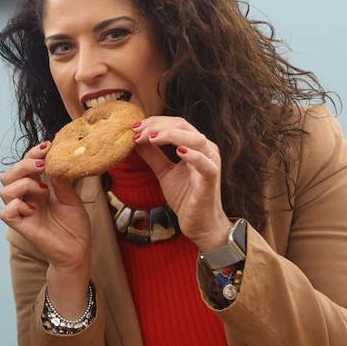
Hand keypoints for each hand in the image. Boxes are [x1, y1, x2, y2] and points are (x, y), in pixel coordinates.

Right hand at [0, 141, 90, 273]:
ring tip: (43, 191)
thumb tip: (55, 157)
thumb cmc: (74, 225)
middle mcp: (26, 197)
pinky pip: (6, 212)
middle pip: (9, 174)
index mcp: (37, 186)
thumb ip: (60, 179)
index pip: (25, 164)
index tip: (47, 147)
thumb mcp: (71, 197)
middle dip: (24, 165)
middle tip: (42, 167)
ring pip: (5, 190)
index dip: (32, 153)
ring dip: (23, 184)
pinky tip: (34, 209)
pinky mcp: (20, 225)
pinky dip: (18, 206)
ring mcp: (21, 211)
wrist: (77, 249)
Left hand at [132, 116, 231, 250]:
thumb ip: (152, 155)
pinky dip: (193, 155)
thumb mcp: (164, 172)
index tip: (135, 127)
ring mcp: (211, 162)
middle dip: (158, 125)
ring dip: (171, 135)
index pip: (175, 124)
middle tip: (138, 131)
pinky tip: (178, 151)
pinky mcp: (212, 178)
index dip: (154, 122)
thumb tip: (136, 139)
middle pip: (183, 125)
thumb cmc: (185, 197)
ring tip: (152, 138)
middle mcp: (206, 150)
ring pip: (196, 139)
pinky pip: (205, 163)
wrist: (198, 223)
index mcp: (195, 146)